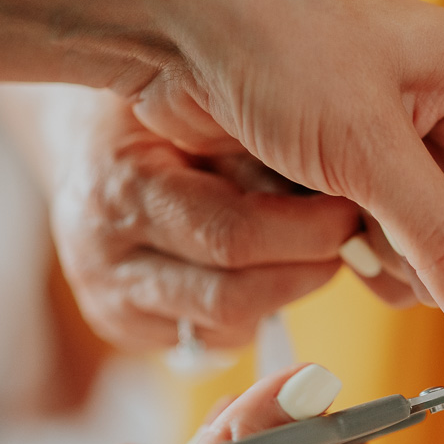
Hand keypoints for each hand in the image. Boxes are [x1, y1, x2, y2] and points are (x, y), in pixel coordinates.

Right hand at [12, 86, 361, 349]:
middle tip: (351, 240)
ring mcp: (110, 298)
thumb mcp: (207, 106)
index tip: (354, 214)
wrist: (89, 135)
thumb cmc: (164, 109)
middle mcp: (103, 253)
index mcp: (122, 187)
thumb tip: (346, 188)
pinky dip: (254, 308)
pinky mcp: (123, 326)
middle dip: (307, 270)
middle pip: (232, 295)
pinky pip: (211, 338)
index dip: (309, 232)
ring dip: (286, 291)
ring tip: (314, 247)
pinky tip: (270, 265)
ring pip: (227, 326)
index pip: (231, 235)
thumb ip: (261, 150)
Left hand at [133, 0, 443, 368]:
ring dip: (405, 263)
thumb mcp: (368, 148)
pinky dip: (371, 257)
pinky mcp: (372, 175)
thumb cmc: (274, 38)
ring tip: (350, 219)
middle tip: (397, 262)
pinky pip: (401, 249)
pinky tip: (334, 227)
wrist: (174, 20)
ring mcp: (421, 149)